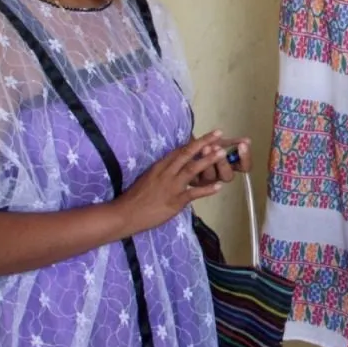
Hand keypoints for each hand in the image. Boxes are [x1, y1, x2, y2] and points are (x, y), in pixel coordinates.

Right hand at [114, 131, 228, 235]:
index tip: (208, 134)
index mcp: (160, 166)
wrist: (125, 214)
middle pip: (187, 153)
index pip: (180, 150)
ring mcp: (171, 186)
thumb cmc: (136, 197)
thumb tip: (176, 164)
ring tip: (222, 153)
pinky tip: (218, 187)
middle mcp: (167, 172)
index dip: (195, 141)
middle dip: (204, 142)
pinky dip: (206, 190)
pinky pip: (193, 193)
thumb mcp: (149, 177)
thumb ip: (163, 170)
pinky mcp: (174, 201)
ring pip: (192, 169)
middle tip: (219, 133)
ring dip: (208, 160)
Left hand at [191, 137, 251, 186]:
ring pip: (211, 176)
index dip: (245, 158)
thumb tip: (247, 141)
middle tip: (217, 147)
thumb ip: (234, 143)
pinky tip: (196, 154)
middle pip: (228, 176)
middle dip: (223, 162)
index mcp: (232, 167)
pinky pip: (196, 175)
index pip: (245, 167)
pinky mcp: (193, 181)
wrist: (188, 152)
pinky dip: (196, 163)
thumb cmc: (207, 149)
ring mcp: (208, 180)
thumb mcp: (221, 144)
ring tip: (205, 147)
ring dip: (209, 162)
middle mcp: (221, 175)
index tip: (242, 145)